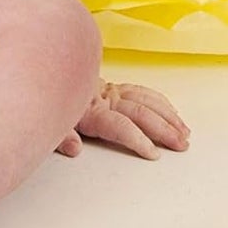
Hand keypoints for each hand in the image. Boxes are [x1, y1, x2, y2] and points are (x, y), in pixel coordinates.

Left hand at [55, 79, 188, 158]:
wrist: (43, 74)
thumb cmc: (47, 104)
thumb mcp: (48, 124)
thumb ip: (61, 136)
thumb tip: (74, 148)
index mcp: (89, 111)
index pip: (119, 125)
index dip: (137, 139)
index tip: (154, 153)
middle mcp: (104, 99)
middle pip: (139, 112)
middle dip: (163, 129)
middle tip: (181, 145)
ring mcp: (110, 92)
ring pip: (145, 100)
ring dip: (167, 116)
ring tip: (184, 133)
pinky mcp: (113, 89)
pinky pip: (141, 93)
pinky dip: (160, 103)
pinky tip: (172, 113)